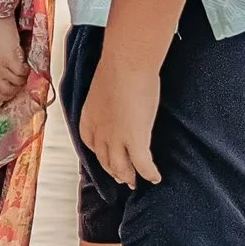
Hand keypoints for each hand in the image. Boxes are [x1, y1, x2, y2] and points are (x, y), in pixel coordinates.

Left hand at [78, 50, 163, 188]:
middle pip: (105, 160)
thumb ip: (108, 101)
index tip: (108, 159)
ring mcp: (116, 139)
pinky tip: (155, 178)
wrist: (126, 63)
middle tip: (122, 177)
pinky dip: (149, 173)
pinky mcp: (135, 140)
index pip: (92, 145)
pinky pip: (142, 164)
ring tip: (135, 182)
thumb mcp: (105, 88)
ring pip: (120, 167)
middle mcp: (99, 133)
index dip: (101, 155)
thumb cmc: (118, 67)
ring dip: (128, 176)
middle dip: (114, 170)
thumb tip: (118, 102)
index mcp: (89, 119)